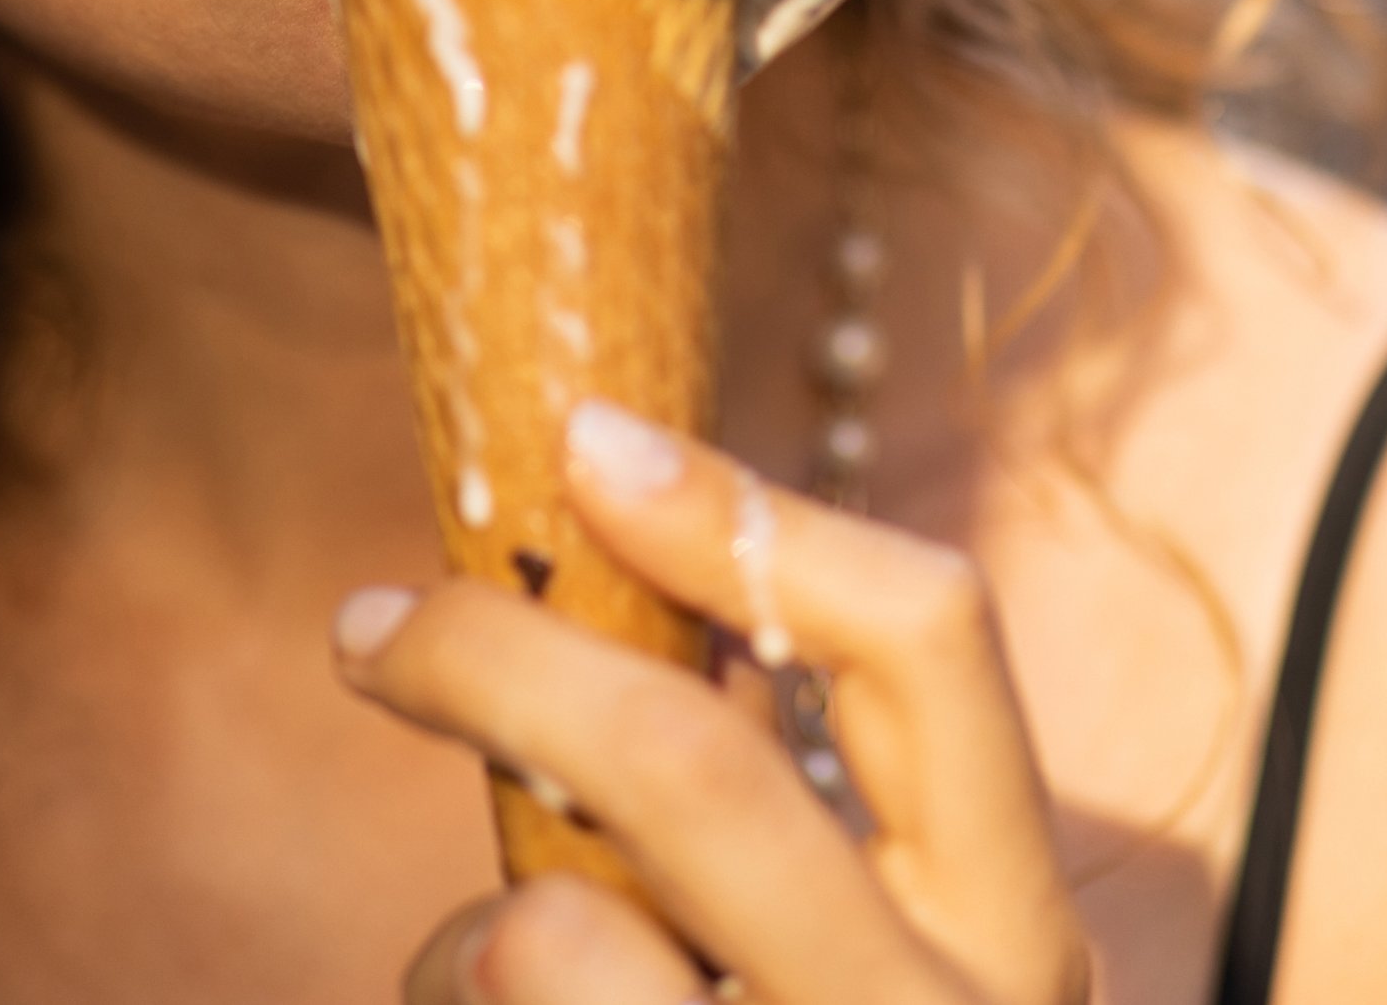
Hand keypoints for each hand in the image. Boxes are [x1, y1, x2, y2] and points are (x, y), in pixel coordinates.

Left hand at [331, 404, 1090, 1004]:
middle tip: (370, 623)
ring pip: (557, 942)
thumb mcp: (863, 958)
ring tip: (481, 984)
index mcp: (1016, 931)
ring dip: (469, 943)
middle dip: (497, 660)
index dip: (747, 509)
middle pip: (693, 767)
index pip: (929, 640)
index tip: (584, 436)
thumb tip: (598, 587)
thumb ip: (773, 805)